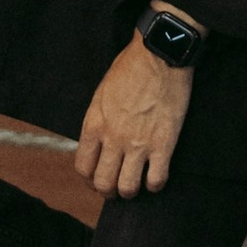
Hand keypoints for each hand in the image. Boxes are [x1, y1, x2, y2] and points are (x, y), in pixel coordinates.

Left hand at [75, 34, 193, 196]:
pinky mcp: (164, 144)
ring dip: (130, 191)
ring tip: (136, 184)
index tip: (97, 178)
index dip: (89, 179)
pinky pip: (156, 180)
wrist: (159, 55)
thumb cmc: (130, 67)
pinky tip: (155, 178)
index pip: (82, 167)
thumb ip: (98, 120)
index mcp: (94, 124)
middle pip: (103, 184)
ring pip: (128, 188)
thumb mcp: (102, 93)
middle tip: (116, 187)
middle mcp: (113, 138)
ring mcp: (138, 144)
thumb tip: (100, 141)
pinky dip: (155, 185)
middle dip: (108, 191)